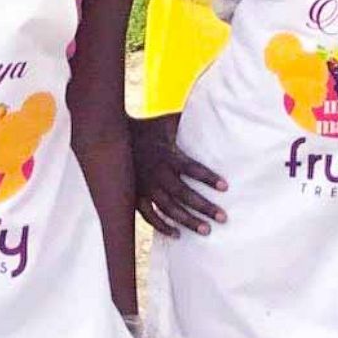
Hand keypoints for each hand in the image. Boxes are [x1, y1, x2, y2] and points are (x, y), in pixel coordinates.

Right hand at [132, 115, 227, 236]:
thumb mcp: (166, 122)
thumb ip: (186, 120)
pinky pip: (148, 215)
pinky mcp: (134, 196)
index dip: (208, 177)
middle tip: (223, 218)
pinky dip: (162, 226)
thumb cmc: (147, 128)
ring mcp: (144, 187)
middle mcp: (157, 173)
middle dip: (203, 206)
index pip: (192, 168)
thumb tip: (210, 103)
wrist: (112, 136)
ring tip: (206, 230)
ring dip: (187, 220)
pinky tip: (177, 235)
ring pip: (168, 208)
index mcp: (167, 155)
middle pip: (183, 193)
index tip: (225, 187)